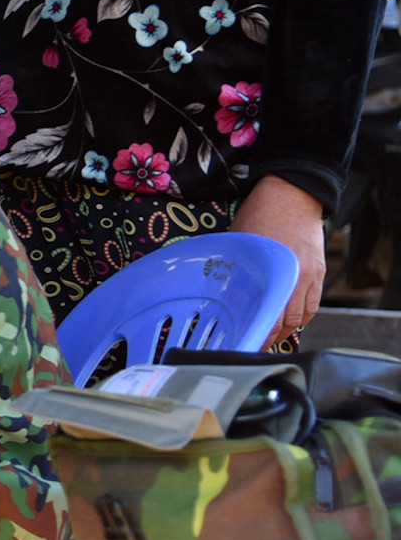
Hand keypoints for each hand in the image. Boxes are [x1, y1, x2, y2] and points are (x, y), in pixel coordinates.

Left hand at [232, 174, 327, 342]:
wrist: (293, 194)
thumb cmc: (260, 214)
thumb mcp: (238, 242)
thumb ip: (235, 267)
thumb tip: (218, 289)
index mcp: (274, 270)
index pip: (269, 315)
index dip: (258, 334)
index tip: (246, 344)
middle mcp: (297, 277)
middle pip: (287, 322)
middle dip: (271, 337)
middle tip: (255, 345)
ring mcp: (312, 276)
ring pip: (302, 317)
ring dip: (287, 330)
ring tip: (271, 337)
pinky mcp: (321, 272)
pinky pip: (313, 304)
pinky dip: (301, 316)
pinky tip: (289, 321)